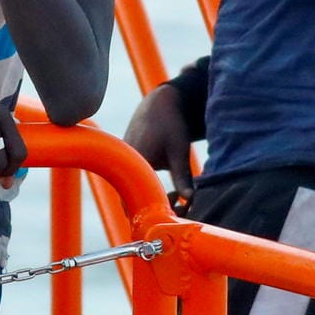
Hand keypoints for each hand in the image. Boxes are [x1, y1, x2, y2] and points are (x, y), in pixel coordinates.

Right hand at [125, 84, 194, 205]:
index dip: (156, 210)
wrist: (159, 103)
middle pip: (131, 201)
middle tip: (180, 203)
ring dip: (154, 200)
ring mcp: (124, 164)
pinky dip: (152, 192)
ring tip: (177, 193)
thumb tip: (191, 199)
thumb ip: (183, 177)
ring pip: (133, 194)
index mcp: (134, 162)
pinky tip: (172, 189)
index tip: (178, 207)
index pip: (135, 200)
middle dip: (155, 208)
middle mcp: (124, 164)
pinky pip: (135, 185)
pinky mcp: (128, 164)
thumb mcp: (179, 151)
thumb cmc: (171, 124)